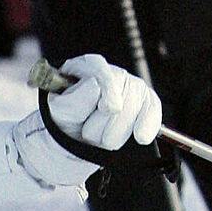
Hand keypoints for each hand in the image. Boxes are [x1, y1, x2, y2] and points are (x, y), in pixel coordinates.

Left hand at [12, 53, 161, 187]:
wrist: (71, 142)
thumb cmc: (63, 122)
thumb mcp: (59, 114)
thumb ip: (74, 101)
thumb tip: (96, 85)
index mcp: (85, 68)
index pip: (100, 70)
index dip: (109, 89)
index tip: (110, 107)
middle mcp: (111, 74)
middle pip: (120, 95)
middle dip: (102, 123)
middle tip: (87, 133)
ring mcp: (129, 88)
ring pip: (134, 110)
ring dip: (113, 133)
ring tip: (98, 136)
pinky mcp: (144, 103)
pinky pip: (152, 110)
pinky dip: (147, 126)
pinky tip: (141, 137)